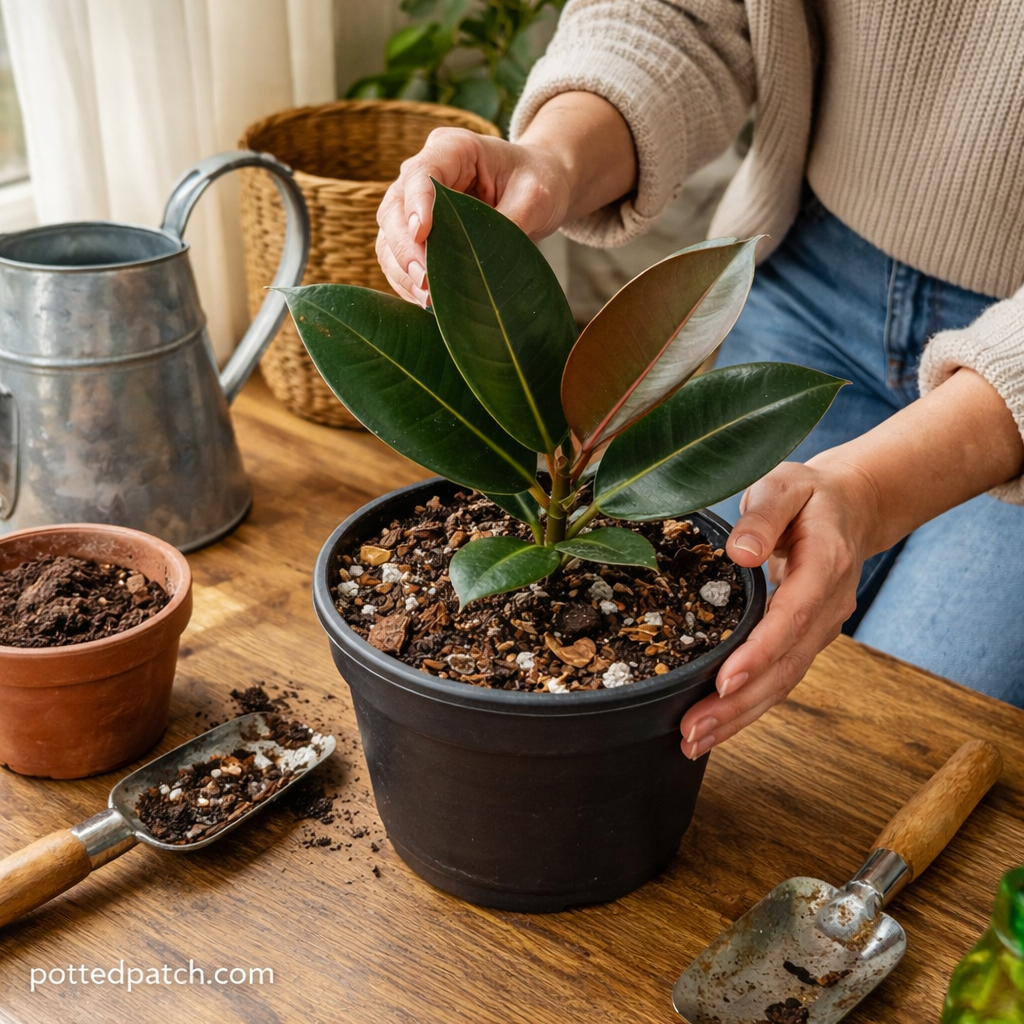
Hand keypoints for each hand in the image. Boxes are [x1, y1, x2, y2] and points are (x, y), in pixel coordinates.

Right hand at [375, 128, 571, 304]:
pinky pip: (397, 258)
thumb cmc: (538, 182)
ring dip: (402, 270)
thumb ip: (506, 223)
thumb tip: (478, 263)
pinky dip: (406, 281)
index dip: (416, 204)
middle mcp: (424, 172)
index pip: (420, 173)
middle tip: (426, 282)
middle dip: (406, 248)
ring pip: (389, 236)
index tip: (422, 235)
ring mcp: (415, 202)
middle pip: (394, 209)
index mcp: (453, 148)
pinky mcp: (416, 232)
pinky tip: (425, 302)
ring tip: (427, 299)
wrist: (537, 188)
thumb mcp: (534, 198)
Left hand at [678, 455, 879, 757]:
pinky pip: (778, 678)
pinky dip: (747, 706)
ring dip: (740, 717)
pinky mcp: (804, 639)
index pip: (793, 617)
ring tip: (693, 742)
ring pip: (783, 682)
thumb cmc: (809, 494)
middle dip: (740, 704)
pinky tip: (713, 727)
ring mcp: (819, 629)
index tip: (724, 682)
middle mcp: (827, 607)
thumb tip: (742, 552)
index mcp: (826, 565)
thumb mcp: (786, 484)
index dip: (760, 653)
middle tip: (693, 731)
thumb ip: (764, 514)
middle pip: (786, 666)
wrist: (851, 506)